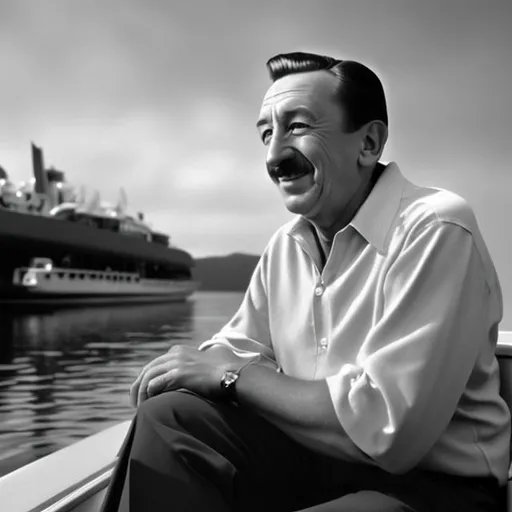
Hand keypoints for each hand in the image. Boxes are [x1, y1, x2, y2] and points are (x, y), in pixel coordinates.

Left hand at [129, 344, 244, 407]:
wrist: (232, 374)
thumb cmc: (220, 375)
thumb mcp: (200, 367)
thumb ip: (188, 370)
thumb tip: (182, 383)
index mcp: (179, 350)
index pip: (154, 364)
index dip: (146, 379)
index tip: (144, 393)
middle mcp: (175, 353)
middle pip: (147, 369)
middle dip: (137, 386)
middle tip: (134, 402)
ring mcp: (176, 362)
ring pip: (148, 377)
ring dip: (140, 393)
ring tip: (139, 407)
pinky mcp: (179, 373)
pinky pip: (154, 384)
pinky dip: (148, 395)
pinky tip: (148, 404)